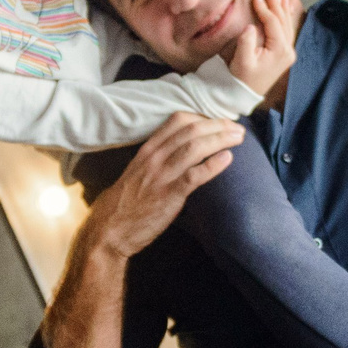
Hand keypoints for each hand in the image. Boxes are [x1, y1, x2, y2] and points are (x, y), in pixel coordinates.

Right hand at [81, 113, 242, 258]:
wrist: (108, 230)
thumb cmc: (124, 204)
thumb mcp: (138, 173)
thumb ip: (158, 160)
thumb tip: (182, 154)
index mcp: (148, 150)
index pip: (177, 121)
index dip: (203, 117)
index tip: (219, 121)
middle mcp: (154, 158)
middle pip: (191, 130)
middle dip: (218, 125)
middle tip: (237, 128)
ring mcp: (161, 175)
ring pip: (195, 147)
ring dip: (220, 139)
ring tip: (238, 138)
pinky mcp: (168, 195)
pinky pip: (194, 175)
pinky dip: (213, 164)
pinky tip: (227, 159)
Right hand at [223, 0, 300, 100]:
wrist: (243, 94)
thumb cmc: (240, 78)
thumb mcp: (241, 61)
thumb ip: (246, 42)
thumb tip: (250, 26)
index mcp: (279, 52)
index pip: (273, 24)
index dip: (265, 9)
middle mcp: (288, 51)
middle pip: (283, 22)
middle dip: (276, 5)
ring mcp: (287, 53)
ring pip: (287, 26)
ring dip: (282, 9)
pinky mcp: (284, 54)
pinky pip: (286, 32)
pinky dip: (284, 19)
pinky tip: (284, 8)